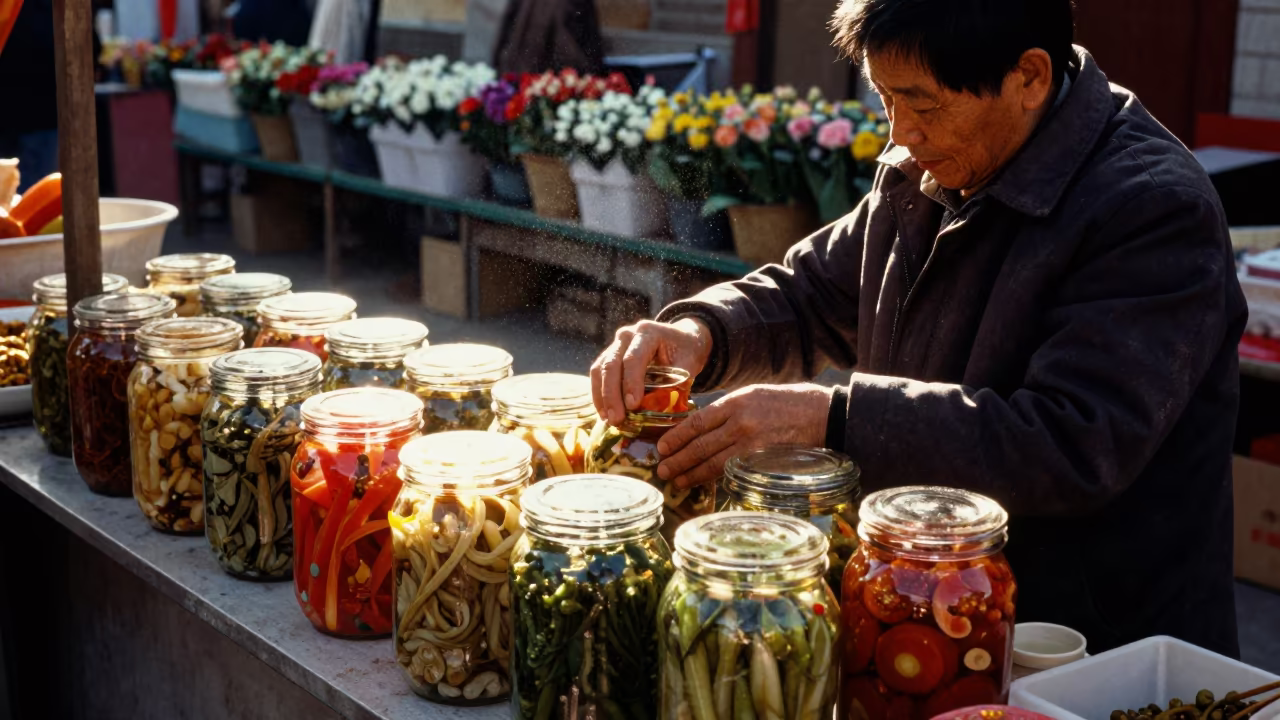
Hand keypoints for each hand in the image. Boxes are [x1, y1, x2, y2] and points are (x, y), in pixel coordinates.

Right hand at [590, 317, 712, 425]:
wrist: (682, 339)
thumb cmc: (686, 352)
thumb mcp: (687, 365)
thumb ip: (674, 384)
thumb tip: (658, 412)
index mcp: (648, 333)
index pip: (633, 358)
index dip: (631, 383)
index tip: (633, 406)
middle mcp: (627, 335)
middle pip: (611, 364)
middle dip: (612, 395)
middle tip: (617, 420)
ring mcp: (616, 344)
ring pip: (600, 369)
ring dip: (602, 397)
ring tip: (609, 420)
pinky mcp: (609, 356)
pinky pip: (598, 375)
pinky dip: (600, 395)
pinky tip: (605, 413)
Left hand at [656, 383, 833, 488]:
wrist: (822, 414)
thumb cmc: (786, 403)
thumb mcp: (752, 395)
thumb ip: (727, 410)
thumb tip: (700, 427)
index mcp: (735, 402)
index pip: (697, 422)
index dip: (676, 437)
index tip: (662, 447)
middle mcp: (740, 423)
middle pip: (701, 445)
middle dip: (679, 460)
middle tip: (662, 470)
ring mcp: (752, 444)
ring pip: (714, 462)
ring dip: (692, 474)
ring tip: (676, 481)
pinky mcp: (763, 461)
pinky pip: (733, 472)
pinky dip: (715, 479)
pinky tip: (703, 483)